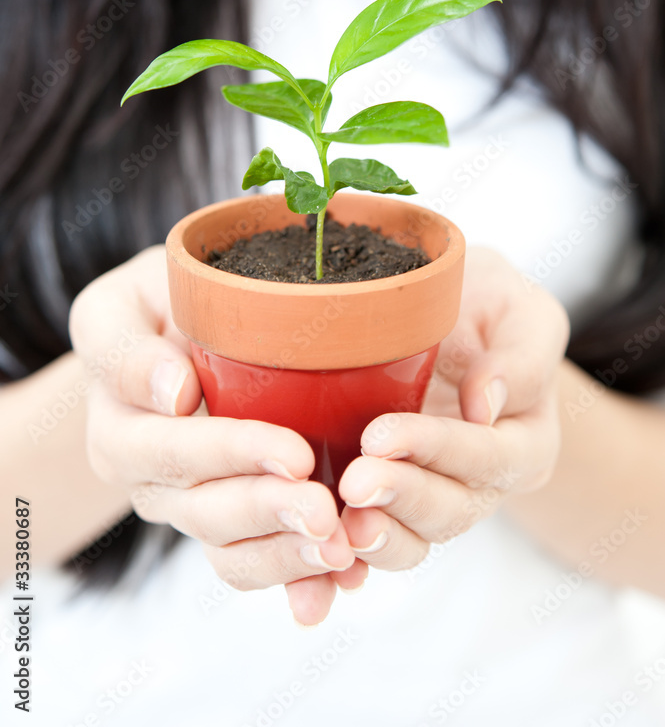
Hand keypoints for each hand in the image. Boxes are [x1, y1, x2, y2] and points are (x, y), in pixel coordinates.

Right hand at [69, 246, 365, 625]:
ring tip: (340, 550)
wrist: (177, 329)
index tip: (294, 452)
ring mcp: (194, 510)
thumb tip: (172, 394)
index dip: (233, 455)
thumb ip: (126, 349)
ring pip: (234, 551)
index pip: (173, 453)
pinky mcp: (236, 523)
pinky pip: (262, 561)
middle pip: (206, 513)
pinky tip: (344, 579)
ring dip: (288, 556)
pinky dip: (302, 577)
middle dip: (269, 512)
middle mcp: (153, 485)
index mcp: (121, 435)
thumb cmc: (152, 308)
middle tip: (325, 511)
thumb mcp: (119, 308)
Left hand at [337, 247, 569, 569]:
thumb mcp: (520, 309)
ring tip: (338, 523)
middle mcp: (482, 481)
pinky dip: (347, 562)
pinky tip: (317, 566)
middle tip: (355, 482)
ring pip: (414, 538)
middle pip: (452, 511)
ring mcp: (433, 495)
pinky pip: (373, 540)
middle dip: (402, 498)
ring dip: (376, 536)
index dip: (436, 451)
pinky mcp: (390, 500)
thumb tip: (486, 405)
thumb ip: (521, 355)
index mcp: (524, 440)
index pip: (487, 458)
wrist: (452, 313)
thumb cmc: (488, 303)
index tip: (381, 435)